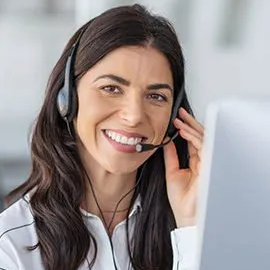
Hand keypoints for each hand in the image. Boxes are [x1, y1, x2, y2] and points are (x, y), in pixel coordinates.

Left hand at [163, 107, 203, 227]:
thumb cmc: (181, 198)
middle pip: (199, 137)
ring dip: (191, 128)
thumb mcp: (172, 171)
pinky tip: (184, 131)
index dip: (185, 129)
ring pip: (203, 139)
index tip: (177, 119)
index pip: (192, 141)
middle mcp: (202, 160)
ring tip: (180, 120)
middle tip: (181, 113)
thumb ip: (171, 155)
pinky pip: (202, 146)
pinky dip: (193, 137)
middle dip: (190, 123)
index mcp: (194, 161)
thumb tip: (166, 141)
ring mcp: (206, 161)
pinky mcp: (208, 164)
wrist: (186, 213)